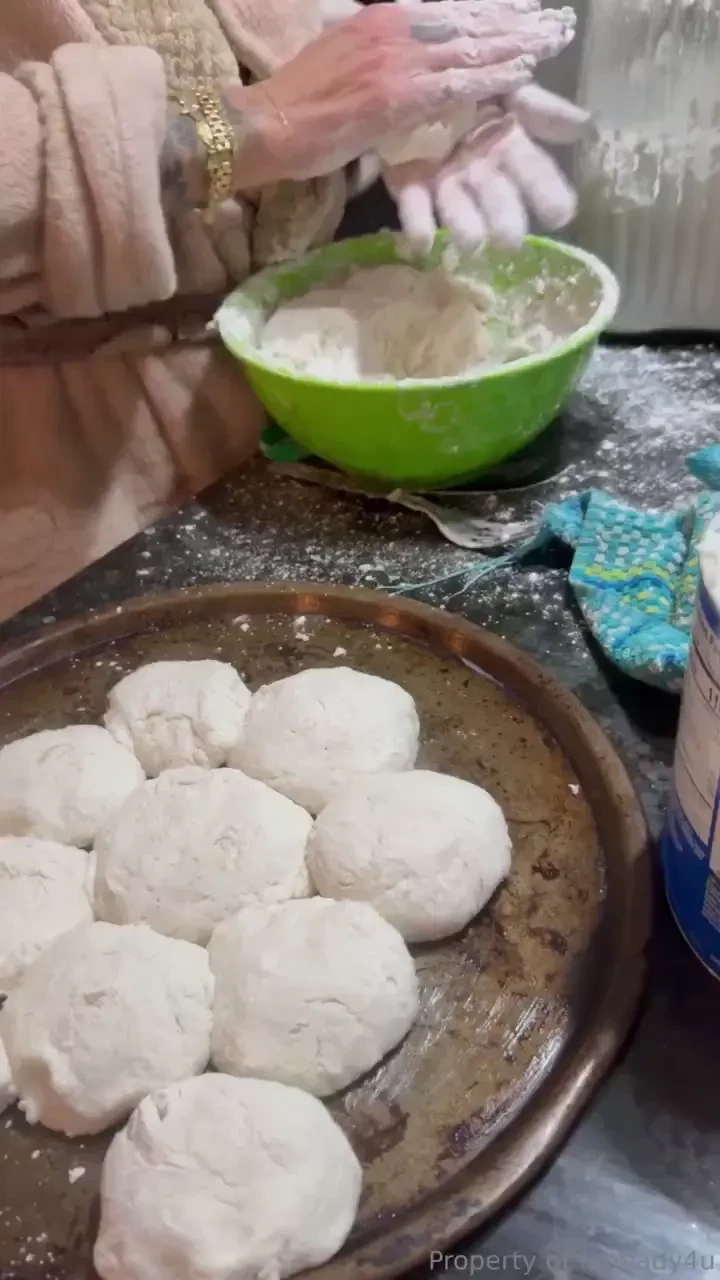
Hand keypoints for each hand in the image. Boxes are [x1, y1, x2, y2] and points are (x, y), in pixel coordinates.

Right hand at [231, 2, 576, 185]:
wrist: (267, 124)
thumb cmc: (300, 102)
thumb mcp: (343, 56)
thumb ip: (377, 51)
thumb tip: (399, 57)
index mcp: (382, 16)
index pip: (448, 6)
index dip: (490, 8)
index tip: (525, 8)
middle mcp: (395, 28)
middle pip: (468, 18)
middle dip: (515, 19)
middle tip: (554, 21)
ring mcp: (398, 60)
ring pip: (470, 45)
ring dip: (515, 44)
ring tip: (550, 42)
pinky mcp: (399, 96)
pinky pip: (457, 82)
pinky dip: (492, 77)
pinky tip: (522, 75)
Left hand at [384, 84, 591, 254]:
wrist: (406, 74)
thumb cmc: (463, 81)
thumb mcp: (504, 83)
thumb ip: (539, 107)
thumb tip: (586, 126)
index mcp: (507, 145)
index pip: (536, 174)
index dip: (549, 194)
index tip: (560, 216)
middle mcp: (480, 171)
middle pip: (498, 200)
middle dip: (506, 220)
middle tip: (510, 241)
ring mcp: (445, 182)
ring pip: (459, 211)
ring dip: (466, 229)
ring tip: (472, 243)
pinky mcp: (409, 186)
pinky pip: (415, 208)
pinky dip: (419, 226)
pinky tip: (423, 242)